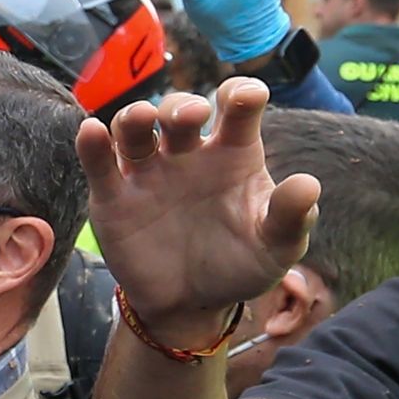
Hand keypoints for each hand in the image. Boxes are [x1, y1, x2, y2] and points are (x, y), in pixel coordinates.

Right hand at [79, 79, 319, 336]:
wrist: (192, 305)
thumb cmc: (240, 265)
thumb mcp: (277, 247)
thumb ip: (292, 216)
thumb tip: (308, 184)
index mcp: (233, 153)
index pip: (237, 106)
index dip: (241, 93)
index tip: (244, 99)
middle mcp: (189, 154)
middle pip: (179, 110)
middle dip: (182, 106)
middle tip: (191, 117)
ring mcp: (148, 172)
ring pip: (134, 127)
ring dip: (135, 116)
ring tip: (141, 120)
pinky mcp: (114, 198)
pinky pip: (99, 163)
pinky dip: (92, 144)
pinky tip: (91, 132)